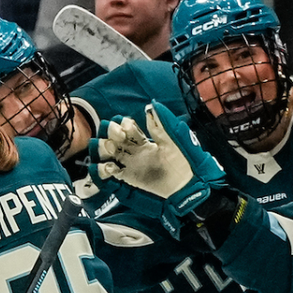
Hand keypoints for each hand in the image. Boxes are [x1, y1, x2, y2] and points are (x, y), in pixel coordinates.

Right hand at [87, 100, 227, 219]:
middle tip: (115, 134)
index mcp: (145, 141)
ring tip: (108, 148)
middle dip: (111, 134)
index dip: (123, 125)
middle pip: (115, 139)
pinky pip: (110, 173)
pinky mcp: (128, 179)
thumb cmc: (185, 161)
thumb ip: (162, 124)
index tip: (124, 124)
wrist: (188, 185)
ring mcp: (131, 165)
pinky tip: (107, 167)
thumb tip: (150, 107)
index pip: (128, 129)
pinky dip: (103, 170)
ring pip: (110, 154)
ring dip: (104, 149)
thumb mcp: (174, 139)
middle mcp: (135, 152)